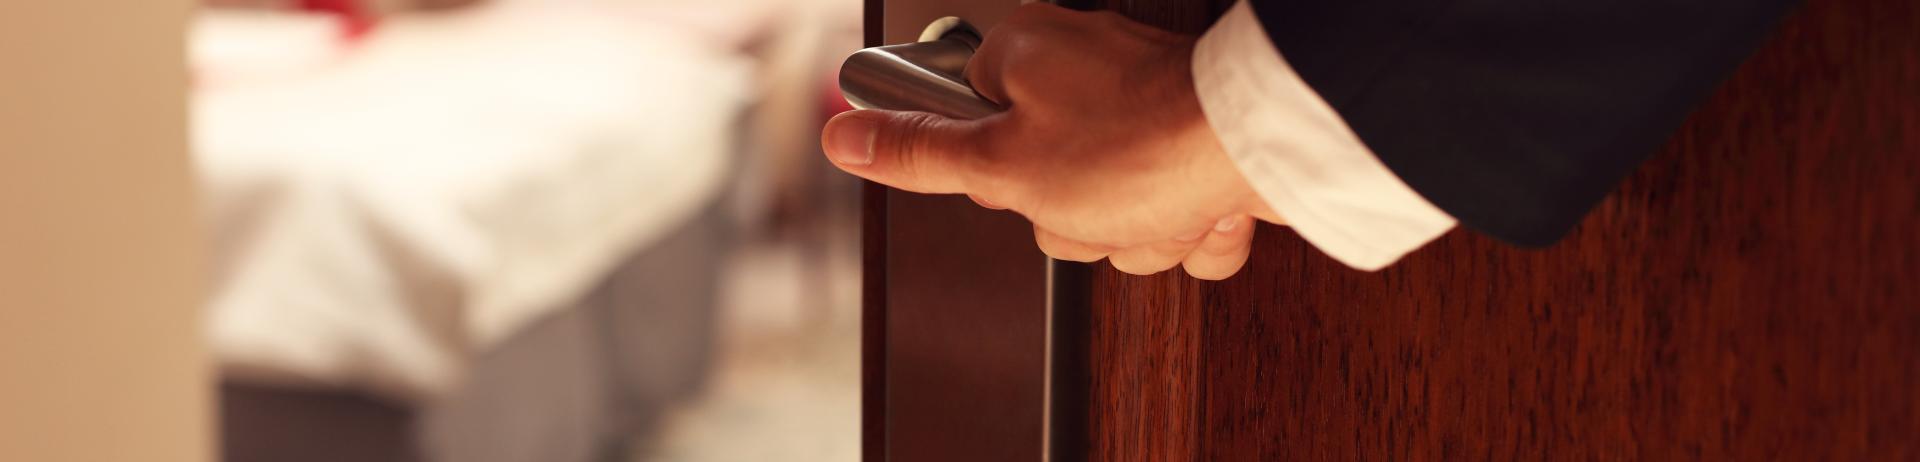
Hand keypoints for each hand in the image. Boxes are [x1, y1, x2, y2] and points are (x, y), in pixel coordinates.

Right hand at [822, 3, 1278, 278]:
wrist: (1263, 150)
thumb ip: (920, 154)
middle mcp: (1090, 70)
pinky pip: (1174, 215)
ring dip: (1137, 230)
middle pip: (1043, 182)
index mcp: (1030, 55)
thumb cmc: (1142, 145)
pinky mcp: (1201, 151)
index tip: (1018, 173)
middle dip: (1075, 217)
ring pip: (1113, 210)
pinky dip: (1191, 228)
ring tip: (1155, 202)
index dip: (993, 168)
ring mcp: (1150, 112)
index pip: (969, 118)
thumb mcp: (1003, 166)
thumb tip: (842, 132)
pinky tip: (1200, 210)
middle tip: (1092, 196)